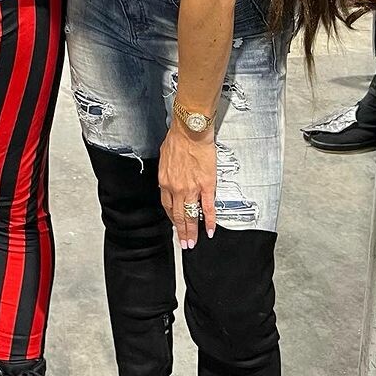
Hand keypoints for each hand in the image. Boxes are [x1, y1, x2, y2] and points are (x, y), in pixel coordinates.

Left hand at [158, 123, 217, 249]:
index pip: (167, 206)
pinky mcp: (206, 186)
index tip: (175, 225)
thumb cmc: (177, 139)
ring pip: (190, 215)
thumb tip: (170, 176)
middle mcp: (176, 188)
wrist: (190, 131)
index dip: (172, 218)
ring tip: (193, 243)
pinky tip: (210, 230)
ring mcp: (191, 189)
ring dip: (192, 231)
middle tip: (184, 243)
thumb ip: (167, 171)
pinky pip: (207, 208)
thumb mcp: (165, 157)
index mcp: (165, 181)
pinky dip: (209, 221)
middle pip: (177, 215)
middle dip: (181, 231)